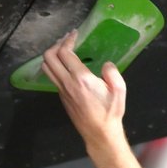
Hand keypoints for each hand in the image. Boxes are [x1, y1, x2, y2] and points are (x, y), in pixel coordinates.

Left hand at [40, 32, 127, 150]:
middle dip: (56, 44)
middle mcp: (67, 83)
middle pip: (49, 57)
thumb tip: (105, 64)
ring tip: (63, 50)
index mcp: (81, 79)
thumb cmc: (110, 112)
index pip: (65, 53)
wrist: (99, 133)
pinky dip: (54, 66)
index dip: (68, 40)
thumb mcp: (119, 90)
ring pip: (46, 68)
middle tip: (67, 40)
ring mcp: (62, 91)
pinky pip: (52, 77)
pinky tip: (65, 65)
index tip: (74, 34)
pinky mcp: (62, 97)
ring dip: (52, 55)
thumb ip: (112, 73)